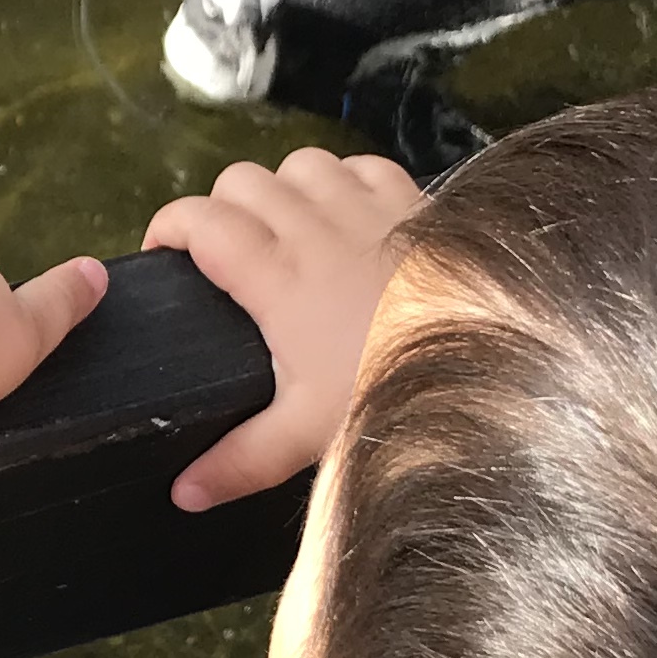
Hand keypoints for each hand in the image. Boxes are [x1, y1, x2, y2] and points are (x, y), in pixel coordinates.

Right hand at [143, 150, 423, 507]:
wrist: (494, 357)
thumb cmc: (391, 390)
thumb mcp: (305, 435)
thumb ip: (238, 460)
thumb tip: (183, 493)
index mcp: (276, 276)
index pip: (198, 220)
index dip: (167, 227)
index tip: (162, 256)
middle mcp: (314, 227)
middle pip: (239, 181)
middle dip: (219, 209)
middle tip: (222, 256)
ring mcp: (367, 207)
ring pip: (297, 165)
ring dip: (280, 189)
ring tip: (284, 232)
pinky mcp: (413, 202)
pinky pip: (360, 165)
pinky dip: (342, 182)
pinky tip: (347, 219)